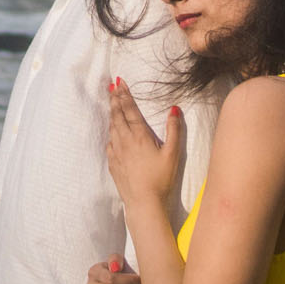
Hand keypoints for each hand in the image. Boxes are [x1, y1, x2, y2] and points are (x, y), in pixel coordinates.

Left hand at [104, 77, 183, 216]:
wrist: (143, 201)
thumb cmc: (160, 178)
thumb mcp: (172, 153)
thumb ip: (174, 130)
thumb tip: (174, 109)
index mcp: (139, 136)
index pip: (130, 110)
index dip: (125, 94)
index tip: (119, 82)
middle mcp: (125, 141)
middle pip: (117, 115)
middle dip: (115, 99)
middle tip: (112, 86)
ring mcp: (116, 152)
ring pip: (112, 127)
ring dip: (112, 113)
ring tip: (111, 103)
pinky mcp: (113, 163)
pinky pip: (110, 142)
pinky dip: (111, 132)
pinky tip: (112, 132)